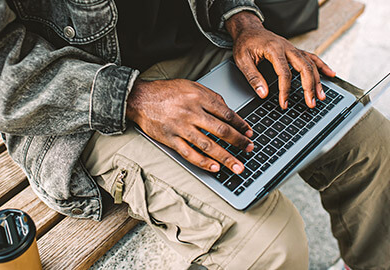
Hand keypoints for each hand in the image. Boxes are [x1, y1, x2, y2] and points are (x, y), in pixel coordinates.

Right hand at [126, 79, 253, 173]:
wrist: (140, 98)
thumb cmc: (166, 91)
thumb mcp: (191, 85)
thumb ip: (210, 96)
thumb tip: (228, 110)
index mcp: (199, 97)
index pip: (226, 113)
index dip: (241, 124)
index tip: (249, 132)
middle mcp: (191, 112)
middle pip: (221, 130)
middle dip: (239, 141)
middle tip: (250, 149)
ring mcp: (181, 127)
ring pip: (208, 145)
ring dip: (225, 157)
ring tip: (237, 166)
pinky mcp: (171, 139)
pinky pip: (189, 153)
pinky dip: (203, 162)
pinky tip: (214, 168)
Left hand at [225, 11, 335, 108]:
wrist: (249, 29)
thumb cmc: (245, 44)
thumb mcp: (242, 60)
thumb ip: (253, 77)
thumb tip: (263, 94)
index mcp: (274, 49)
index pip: (284, 73)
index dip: (285, 90)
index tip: (284, 104)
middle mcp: (287, 48)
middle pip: (304, 68)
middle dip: (309, 87)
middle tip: (311, 103)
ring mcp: (293, 49)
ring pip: (310, 64)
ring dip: (317, 80)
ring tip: (321, 96)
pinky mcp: (295, 50)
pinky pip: (312, 57)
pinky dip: (322, 66)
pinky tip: (330, 74)